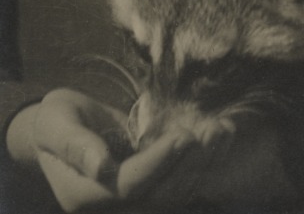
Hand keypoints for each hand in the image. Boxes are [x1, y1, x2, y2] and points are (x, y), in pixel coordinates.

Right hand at [8, 88, 293, 211]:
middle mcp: (111, 205)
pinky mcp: (150, 186)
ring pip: (176, 191)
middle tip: (215, 130)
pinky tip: (222, 135)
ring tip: (224, 130)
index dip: (158, 162)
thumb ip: (75, 145)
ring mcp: (132, 199)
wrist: (59, 127)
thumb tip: (101, 167)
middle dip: (191, 163)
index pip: (129, 185)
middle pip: (161, 194)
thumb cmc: (56, 121)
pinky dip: (203, 161)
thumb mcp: (56, 124)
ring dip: (204, 163)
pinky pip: (180, 181)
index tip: (183, 134)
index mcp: (83, 194)